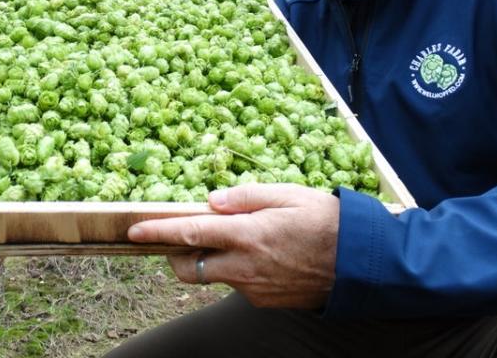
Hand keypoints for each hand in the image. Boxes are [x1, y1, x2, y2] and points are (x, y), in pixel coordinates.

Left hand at [128, 182, 339, 308]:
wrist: (362, 264)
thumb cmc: (327, 220)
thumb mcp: (288, 194)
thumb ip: (245, 197)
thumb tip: (210, 202)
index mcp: (248, 234)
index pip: (190, 234)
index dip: (158, 232)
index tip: (134, 230)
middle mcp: (245, 267)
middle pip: (188, 267)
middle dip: (175, 253)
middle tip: (181, 234)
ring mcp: (254, 289)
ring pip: (213, 277)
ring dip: (209, 260)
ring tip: (235, 238)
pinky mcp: (264, 302)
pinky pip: (237, 286)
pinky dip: (236, 269)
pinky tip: (261, 254)